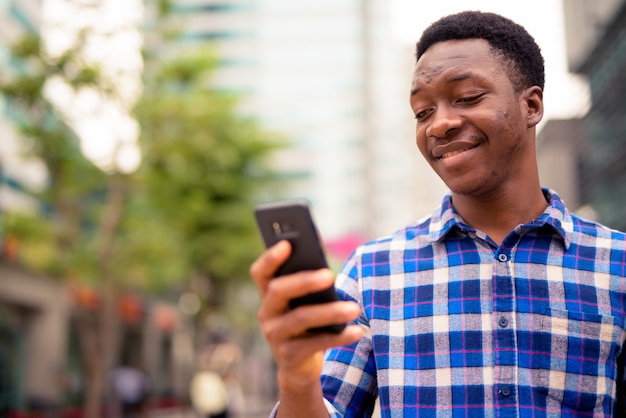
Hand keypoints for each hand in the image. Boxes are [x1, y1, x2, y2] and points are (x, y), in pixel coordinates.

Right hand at [250, 240, 362, 392]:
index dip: (270, 258)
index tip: (287, 244)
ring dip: (330, 311)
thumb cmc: (308, 323)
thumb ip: (309, 286)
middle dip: (304, 281)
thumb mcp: (305, 303)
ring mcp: (275, 335)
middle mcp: (267, 313)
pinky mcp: (289, 355)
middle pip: (279, 291)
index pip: (261, 272)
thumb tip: (326, 273)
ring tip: (354, 308)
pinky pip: (315, 343)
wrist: (300, 365)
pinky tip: (357, 331)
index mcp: (268, 294)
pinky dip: (338, 337)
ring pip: (301, 318)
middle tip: (329, 274)